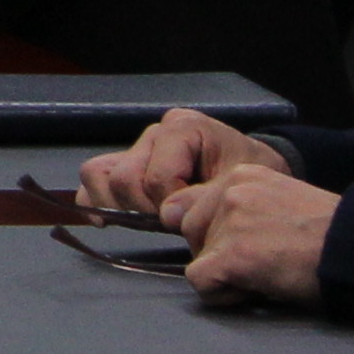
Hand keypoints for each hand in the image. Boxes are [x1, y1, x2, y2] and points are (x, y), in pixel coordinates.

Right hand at [87, 108, 291, 214]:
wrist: (259, 175)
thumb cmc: (254, 176)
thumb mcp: (243, 183)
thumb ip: (207, 196)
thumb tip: (168, 216)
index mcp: (183, 128)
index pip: (156, 177)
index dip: (172, 206)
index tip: (196, 220)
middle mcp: (154, 133)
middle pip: (123, 177)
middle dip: (145, 210)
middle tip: (172, 225)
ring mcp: (137, 147)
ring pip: (97, 175)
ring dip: (117, 206)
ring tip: (144, 223)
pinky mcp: (127, 164)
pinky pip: (94, 178)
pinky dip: (94, 201)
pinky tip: (105, 222)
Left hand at [170, 163, 345, 305]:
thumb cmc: (329, 235)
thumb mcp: (280, 200)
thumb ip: (243, 206)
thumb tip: (208, 226)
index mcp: (242, 176)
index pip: (196, 204)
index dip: (214, 231)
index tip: (242, 246)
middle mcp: (230, 193)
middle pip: (191, 228)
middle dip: (215, 251)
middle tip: (255, 264)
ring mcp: (230, 222)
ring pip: (196, 254)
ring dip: (222, 272)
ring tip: (260, 276)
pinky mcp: (234, 255)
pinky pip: (200, 281)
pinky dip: (222, 294)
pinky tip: (252, 291)